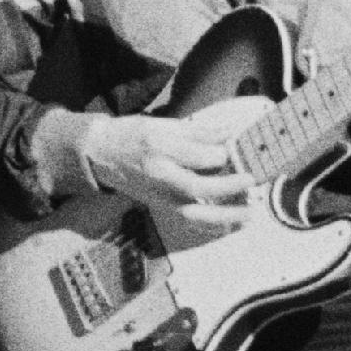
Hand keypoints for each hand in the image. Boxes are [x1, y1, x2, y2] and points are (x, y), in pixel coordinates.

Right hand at [79, 100, 256, 237]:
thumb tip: (230, 131)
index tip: (238, 150)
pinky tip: (230, 224)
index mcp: (160, 147)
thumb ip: (199, 131)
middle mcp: (160, 174)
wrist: (100, 154)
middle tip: (251, 181)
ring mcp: (159, 194)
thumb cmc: (130, 135)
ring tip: (248, 214)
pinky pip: (188, 220)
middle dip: (229, 187)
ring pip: (193, 213)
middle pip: (198, 188)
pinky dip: (210, 225)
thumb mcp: (163, 124)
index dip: (224, 154)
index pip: (200, 156)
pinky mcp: (160, 205)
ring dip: (224, 217)